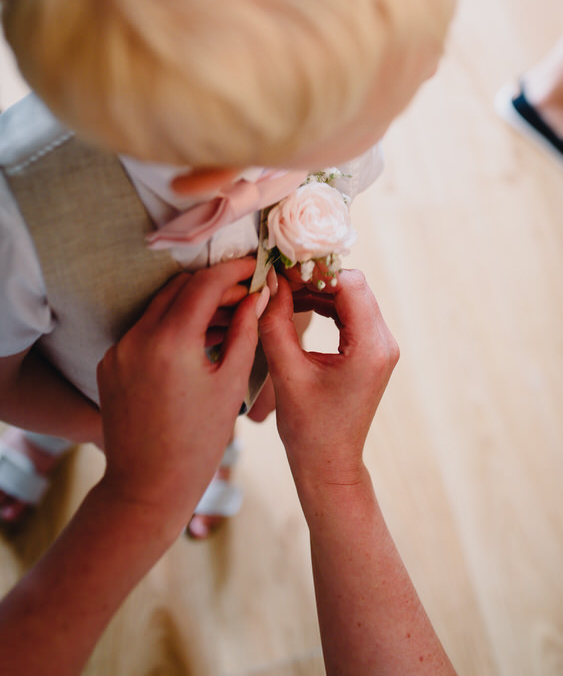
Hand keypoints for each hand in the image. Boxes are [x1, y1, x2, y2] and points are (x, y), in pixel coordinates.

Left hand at [97, 258, 262, 533]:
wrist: (147, 487)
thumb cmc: (198, 443)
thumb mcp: (231, 384)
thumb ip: (246, 331)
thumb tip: (258, 296)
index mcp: (172, 340)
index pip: (206, 283)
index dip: (235, 270)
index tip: (256, 268)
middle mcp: (138, 336)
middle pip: (181, 287)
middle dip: (215, 284)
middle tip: (245, 294)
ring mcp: (119, 348)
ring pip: (161, 305)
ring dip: (193, 303)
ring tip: (226, 317)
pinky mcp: (110, 362)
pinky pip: (144, 329)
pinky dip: (171, 325)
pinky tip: (196, 342)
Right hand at [258, 269, 398, 489]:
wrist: (329, 465)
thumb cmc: (308, 428)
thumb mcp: (286, 372)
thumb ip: (276, 323)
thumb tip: (270, 282)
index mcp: (370, 347)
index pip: (349, 285)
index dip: (314, 271)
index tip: (282, 270)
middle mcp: (383, 342)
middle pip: (352, 286)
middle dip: (314, 277)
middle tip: (278, 279)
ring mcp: (380, 346)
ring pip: (351, 296)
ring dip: (317, 290)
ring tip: (281, 293)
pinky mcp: (371, 351)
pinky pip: (350, 313)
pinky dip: (324, 305)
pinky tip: (295, 307)